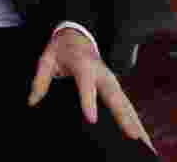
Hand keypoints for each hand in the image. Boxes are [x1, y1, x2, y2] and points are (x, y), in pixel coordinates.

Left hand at [29, 29, 155, 153]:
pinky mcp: (115, 86)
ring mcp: (111, 80)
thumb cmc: (61, 49)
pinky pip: (126, 104)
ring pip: (125, 103)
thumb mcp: (46, 59)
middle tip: (133, 136)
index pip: (86, 85)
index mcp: (83, 66)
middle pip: (114, 97)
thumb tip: (32, 101)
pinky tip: (142, 136)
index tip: (92, 119)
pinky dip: (135, 119)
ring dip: (136, 122)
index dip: (89, 101)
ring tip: (144, 142)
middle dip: (124, 117)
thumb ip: (40, 80)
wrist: (77, 34)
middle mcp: (102, 74)